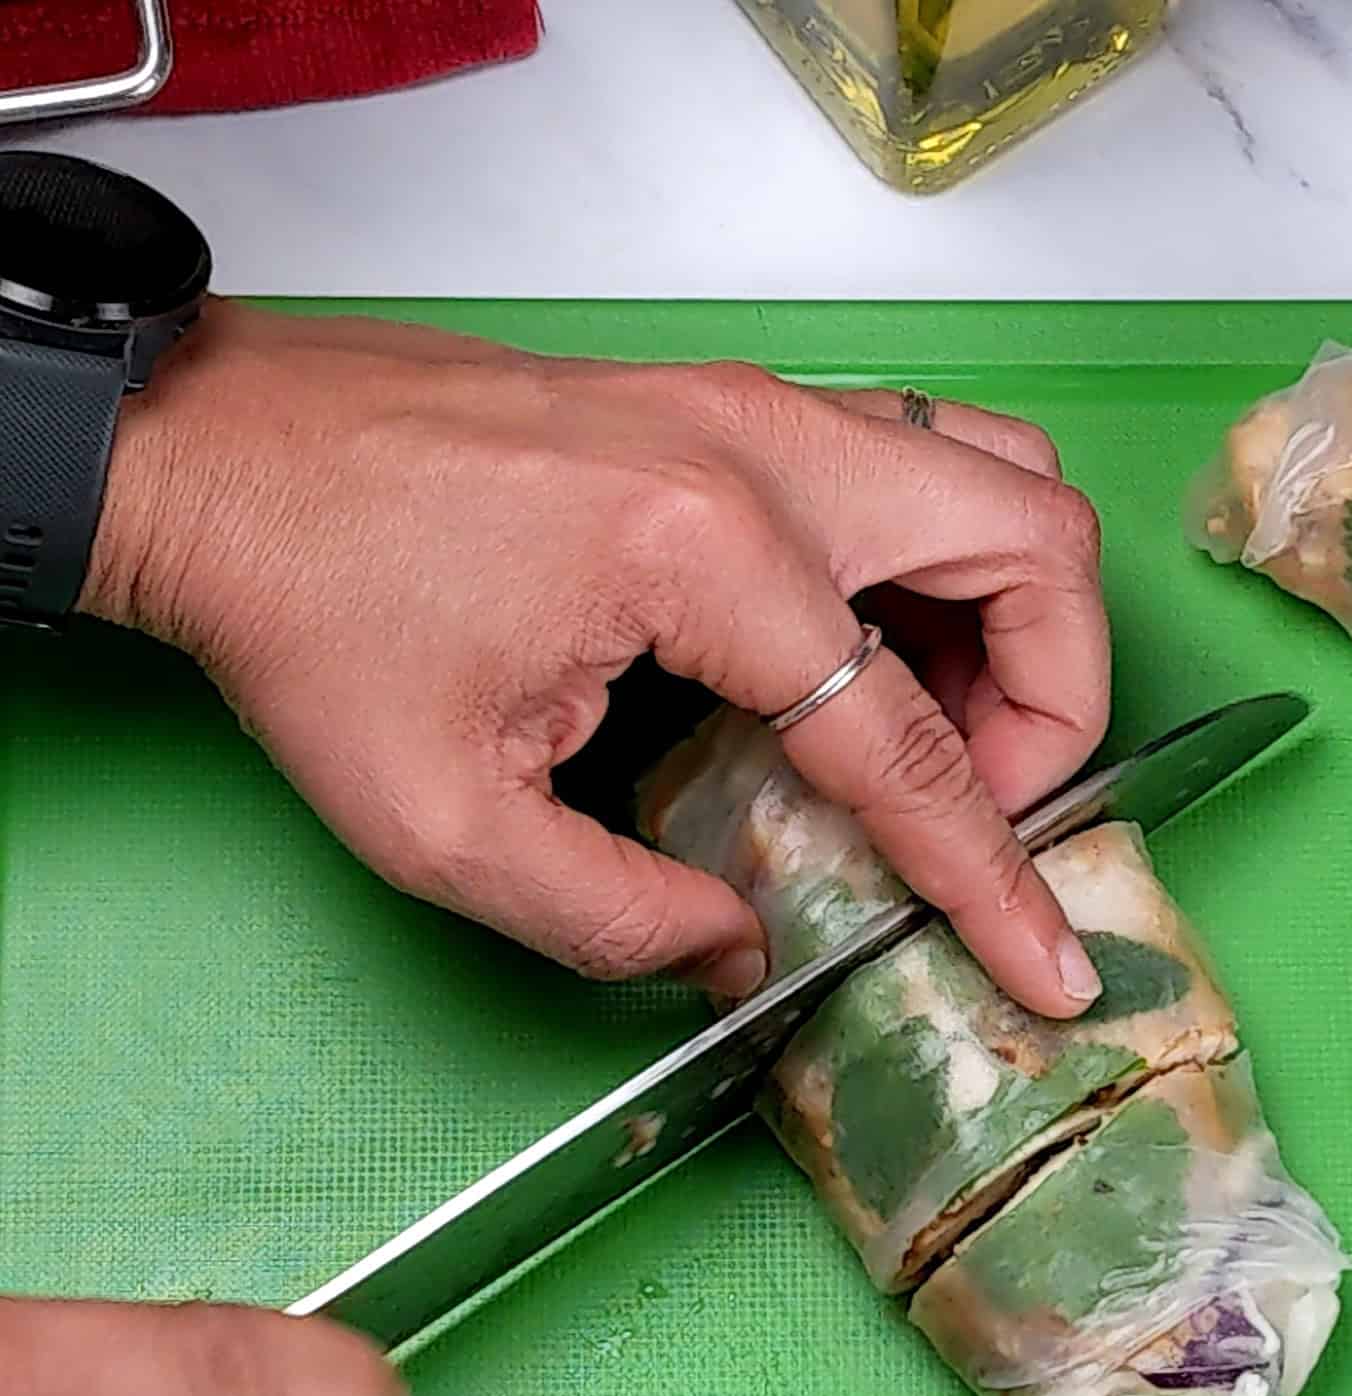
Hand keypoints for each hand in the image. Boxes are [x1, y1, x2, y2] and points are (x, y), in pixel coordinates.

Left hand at [83, 305, 1111, 1016]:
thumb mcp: (442, 824)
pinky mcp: (734, 406)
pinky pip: (919, 467)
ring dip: (1016, 620)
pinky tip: (867, 665)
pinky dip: (946, 574)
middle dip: (1057, 704)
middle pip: (1036, 543)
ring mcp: (755, 407)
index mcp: (705, 549)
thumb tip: (739, 953)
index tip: (1047, 960)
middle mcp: (763, 448)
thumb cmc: (309, 607)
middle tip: (983, 803)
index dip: (994, 875)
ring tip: (945, 733)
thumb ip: (617, 919)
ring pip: (999, 478)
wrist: (222, 455)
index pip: (912, 739)